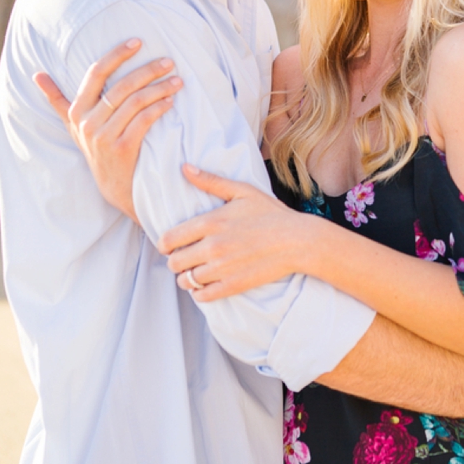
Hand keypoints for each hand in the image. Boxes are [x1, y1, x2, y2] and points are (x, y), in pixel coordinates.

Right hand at [33, 39, 181, 220]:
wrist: (113, 187)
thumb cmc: (95, 149)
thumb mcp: (72, 125)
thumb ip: (57, 100)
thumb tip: (36, 75)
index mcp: (77, 111)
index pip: (96, 73)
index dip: (117, 55)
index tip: (137, 41)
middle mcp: (88, 122)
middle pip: (121, 86)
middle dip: (148, 70)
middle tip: (169, 61)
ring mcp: (104, 137)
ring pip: (135, 102)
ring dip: (159, 89)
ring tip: (177, 80)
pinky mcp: (122, 149)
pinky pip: (143, 121)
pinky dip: (159, 108)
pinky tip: (171, 101)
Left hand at [160, 165, 310, 297]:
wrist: (298, 241)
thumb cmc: (271, 213)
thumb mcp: (242, 191)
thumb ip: (210, 180)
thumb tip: (184, 167)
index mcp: (210, 223)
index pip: (168, 240)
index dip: (165, 243)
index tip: (171, 244)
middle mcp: (212, 247)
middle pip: (174, 263)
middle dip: (176, 261)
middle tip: (185, 257)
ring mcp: (222, 269)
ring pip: (186, 281)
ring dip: (187, 277)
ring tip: (196, 271)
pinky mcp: (233, 286)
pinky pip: (203, 296)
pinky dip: (200, 292)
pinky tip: (207, 284)